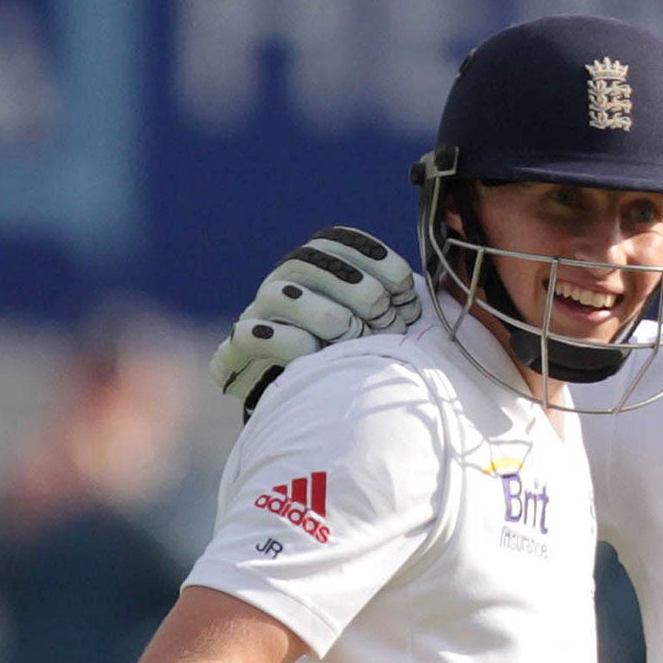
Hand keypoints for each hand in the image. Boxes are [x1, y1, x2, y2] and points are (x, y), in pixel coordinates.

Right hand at [209, 228, 421, 416]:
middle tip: (387, 321)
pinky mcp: (236, 355)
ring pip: (281, 292)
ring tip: (352, 340)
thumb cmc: (350, 373)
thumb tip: (426, 300)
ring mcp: (256, 317)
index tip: (404, 287)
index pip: (336, 241)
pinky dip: (288, 344)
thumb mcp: (379, 337)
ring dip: (326, 314)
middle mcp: (281, 286)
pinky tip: (314, 358)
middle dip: (358, 288)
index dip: (373, 257)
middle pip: (310, 260)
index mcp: (314, 272)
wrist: (304, 420)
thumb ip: (396, 312)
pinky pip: (252, 335)